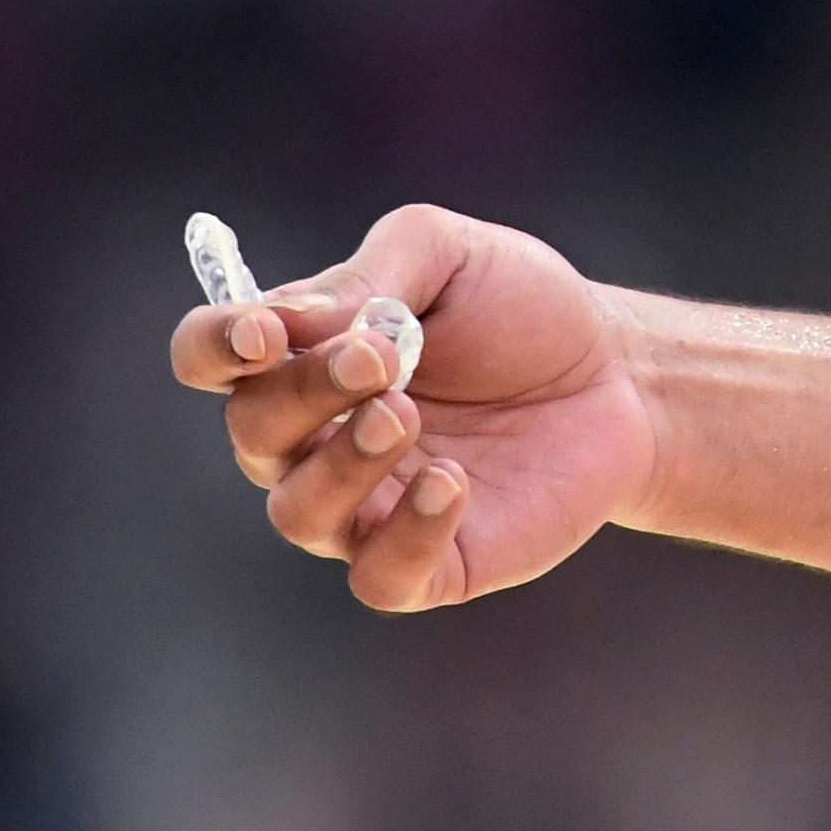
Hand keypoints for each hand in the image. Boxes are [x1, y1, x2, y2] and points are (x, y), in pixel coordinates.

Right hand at [167, 203, 659, 613]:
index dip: (215, 346)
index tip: (264, 333)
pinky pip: (377, 576)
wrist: (621, 375)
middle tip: (381, 360)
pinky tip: (452, 484)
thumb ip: (371, 273)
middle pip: (252, 432)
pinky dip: (405, 535)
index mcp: (301, 358)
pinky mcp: (427, 563)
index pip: (209, 358)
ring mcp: (366, 508)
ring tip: (406, 417)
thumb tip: (296, 321)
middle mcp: (314, 440)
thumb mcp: (452, 254)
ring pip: (300, 513)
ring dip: (344, 464)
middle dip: (304, 393)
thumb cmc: (521, 310)